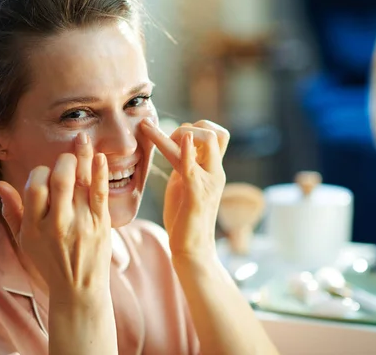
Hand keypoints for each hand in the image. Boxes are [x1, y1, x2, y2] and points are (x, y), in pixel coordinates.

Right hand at [0, 132, 112, 302]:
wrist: (79, 291)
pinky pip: (100, 193)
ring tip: (82, 140)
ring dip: (81, 156)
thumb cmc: (49, 263)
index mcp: (34, 227)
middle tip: (65, 157)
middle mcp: (57, 224)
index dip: (40, 173)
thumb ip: (12, 211)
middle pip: (58, 179)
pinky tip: (99, 156)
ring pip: (81, 181)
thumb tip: (0, 183)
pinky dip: (100, 172)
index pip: (35, 186)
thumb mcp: (23, 241)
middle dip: (62, 160)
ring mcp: (81, 223)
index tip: (45, 174)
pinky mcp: (101, 224)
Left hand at [141, 119, 229, 259]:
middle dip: (189, 127)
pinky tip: (182, 139)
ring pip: (207, 141)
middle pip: (215, 132)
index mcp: (211, 170)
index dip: (195, 128)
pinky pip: (192, 167)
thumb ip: (184, 164)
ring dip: (179, 134)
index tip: (173, 137)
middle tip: (168, 141)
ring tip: (159, 139)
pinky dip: (186, 151)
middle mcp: (214, 172)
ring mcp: (208, 182)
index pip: (216, 135)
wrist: (192, 249)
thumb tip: (176, 144)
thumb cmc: (185, 216)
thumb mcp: (184, 182)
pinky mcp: (195, 194)